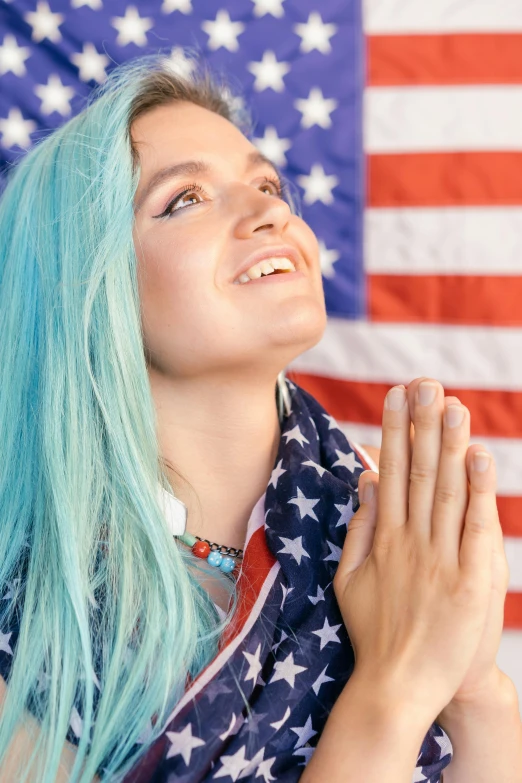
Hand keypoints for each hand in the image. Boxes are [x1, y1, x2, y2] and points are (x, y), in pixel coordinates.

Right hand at [334, 377, 497, 721]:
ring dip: (448, 445)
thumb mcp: (348, 578)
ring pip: (445, 491)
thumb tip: (366, 479)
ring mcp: (437, 560)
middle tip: (425, 382)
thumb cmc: (374, 631)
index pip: (390, 472)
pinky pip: (474, 529)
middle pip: (418, 473)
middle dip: (421, 424)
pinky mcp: (466, 582)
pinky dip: (478, 490)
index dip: (394, 431)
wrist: (397, 687)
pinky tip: (478, 455)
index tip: (397, 393)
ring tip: (451, 404)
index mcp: (381, 538)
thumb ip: (357, 527)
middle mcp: (408, 541)